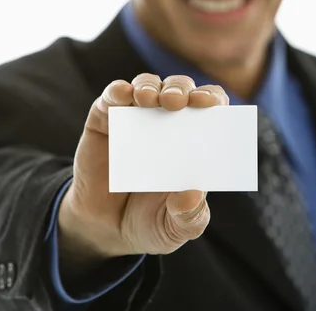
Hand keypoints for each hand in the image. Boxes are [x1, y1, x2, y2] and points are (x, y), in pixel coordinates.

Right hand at [59, 73, 228, 259]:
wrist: (102, 229)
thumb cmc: (148, 221)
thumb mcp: (173, 229)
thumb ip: (188, 218)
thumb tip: (194, 195)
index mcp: (193, 140)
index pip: (211, 108)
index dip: (213, 100)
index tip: (212, 105)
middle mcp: (167, 120)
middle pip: (181, 89)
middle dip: (181, 90)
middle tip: (176, 102)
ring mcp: (136, 116)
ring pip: (148, 84)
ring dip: (150, 86)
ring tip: (149, 100)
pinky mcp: (105, 117)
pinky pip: (112, 95)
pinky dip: (117, 90)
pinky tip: (122, 95)